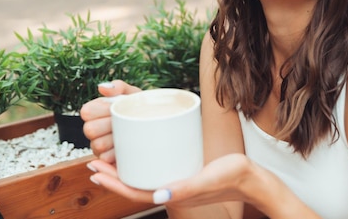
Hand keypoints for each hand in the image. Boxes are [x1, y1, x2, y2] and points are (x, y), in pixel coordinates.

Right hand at [80, 80, 140, 162]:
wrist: (157, 122)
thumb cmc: (141, 107)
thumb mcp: (132, 93)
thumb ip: (118, 86)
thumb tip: (102, 87)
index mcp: (95, 111)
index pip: (86, 111)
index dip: (103, 110)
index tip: (117, 108)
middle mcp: (93, 129)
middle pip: (90, 130)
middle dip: (109, 124)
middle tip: (125, 121)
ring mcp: (98, 146)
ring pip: (97, 145)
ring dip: (115, 138)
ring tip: (129, 132)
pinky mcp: (107, 160)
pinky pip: (106, 158)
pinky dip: (120, 151)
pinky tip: (129, 145)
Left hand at [87, 153, 255, 206]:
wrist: (252, 179)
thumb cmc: (233, 178)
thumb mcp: (208, 179)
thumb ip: (185, 188)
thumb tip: (159, 195)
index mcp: (174, 194)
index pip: (135, 193)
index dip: (114, 184)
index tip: (96, 171)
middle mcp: (172, 190)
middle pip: (135, 185)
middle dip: (113, 175)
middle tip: (94, 161)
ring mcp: (178, 182)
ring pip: (144, 178)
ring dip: (126, 170)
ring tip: (111, 157)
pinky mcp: (184, 173)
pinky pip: (157, 170)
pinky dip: (143, 163)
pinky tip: (141, 152)